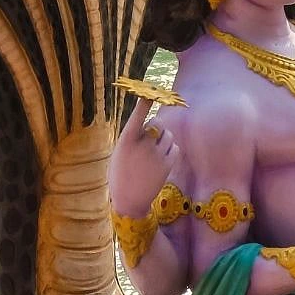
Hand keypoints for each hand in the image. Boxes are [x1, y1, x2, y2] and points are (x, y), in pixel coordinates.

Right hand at [108, 97, 179, 215]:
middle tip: (150, 138)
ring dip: (164, 138)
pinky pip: (175, 147)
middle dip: (157, 127)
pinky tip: (162, 159)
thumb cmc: (121, 174)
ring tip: (154, 152)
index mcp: (126, 141)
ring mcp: (156, 155)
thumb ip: (134, 138)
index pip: (137, 117)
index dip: (144, 105)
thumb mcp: (120, 153)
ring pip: (168, 135)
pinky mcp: (167, 164)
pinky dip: (170, 150)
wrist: (129, 200)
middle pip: (158, 124)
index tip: (150, 94)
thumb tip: (152, 125)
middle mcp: (142, 145)